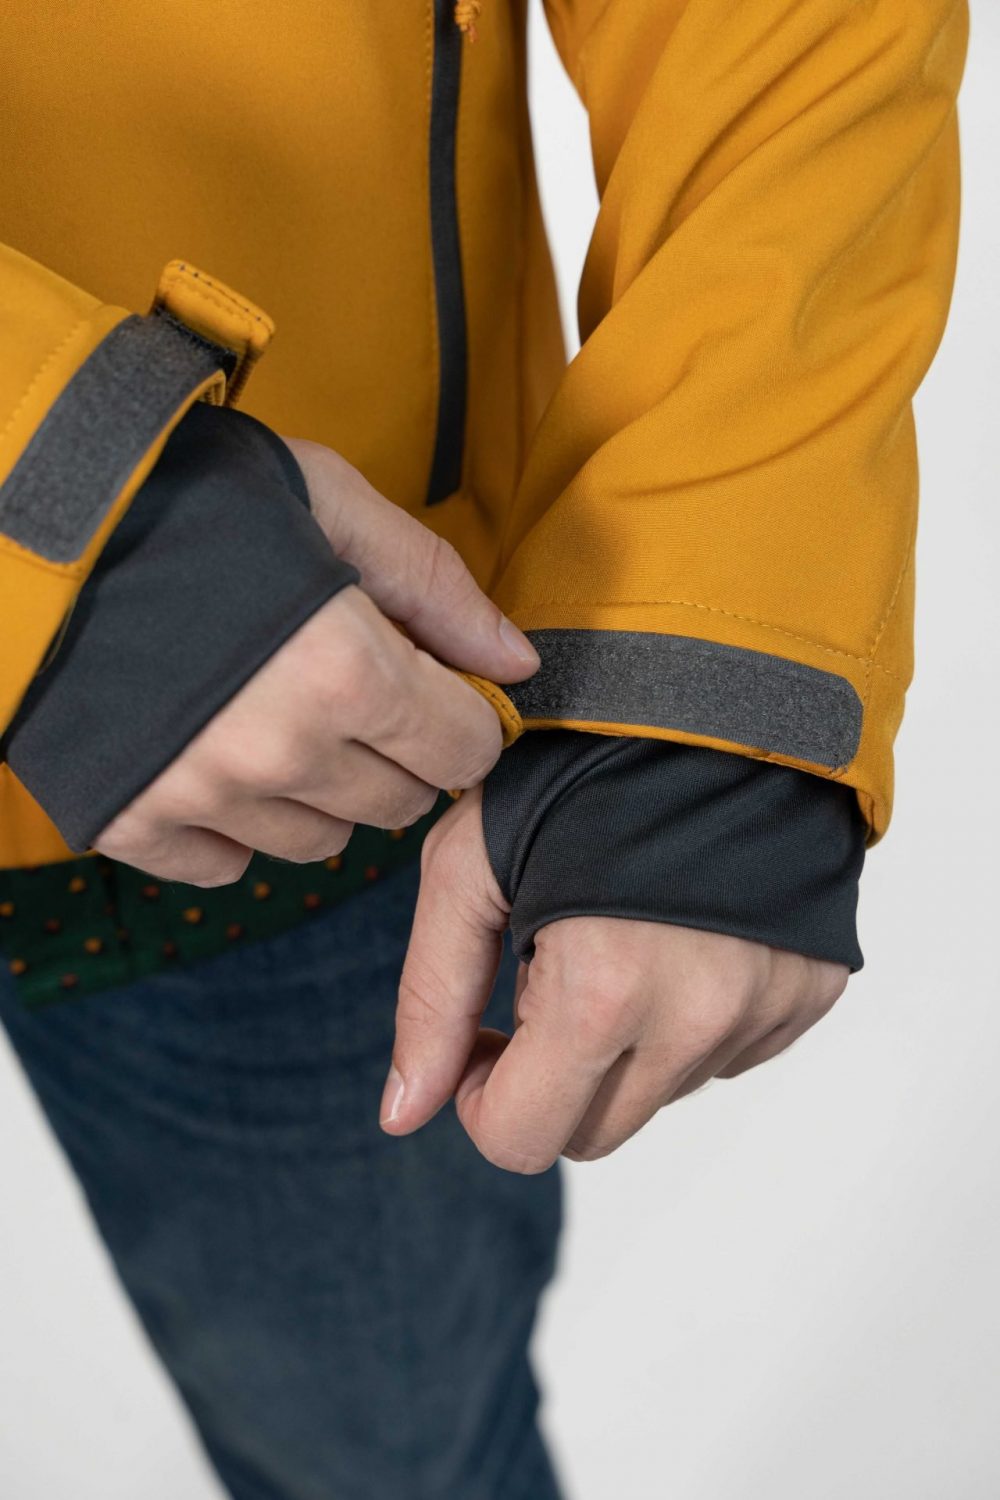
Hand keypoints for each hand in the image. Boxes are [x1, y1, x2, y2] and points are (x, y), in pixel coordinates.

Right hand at [95, 443, 538, 884]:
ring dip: (320, 792)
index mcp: (346, 669)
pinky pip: (227, 864)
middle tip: (353, 693)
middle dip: (396, 752)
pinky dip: (235, 825)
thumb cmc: (190, 494)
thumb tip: (518, 663)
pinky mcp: (135, 821)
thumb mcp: (330, 500)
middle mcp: (282, 750)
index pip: (465, 751)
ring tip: (279, 716)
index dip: (460, 718)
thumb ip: (434, 587)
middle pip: (400, 803)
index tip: (435, 691)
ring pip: (321, 843)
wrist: (27, 519)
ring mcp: (204, 794)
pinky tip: (218, 757)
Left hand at [381, 787, 849, 1172]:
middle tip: (539, 982)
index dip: (482, 1097)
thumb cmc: (575, 767)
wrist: (716, 692)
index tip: (484, 1034)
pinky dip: (689, 1017)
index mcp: (601, 995)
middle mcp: (695, 1022)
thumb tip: (401, 1116)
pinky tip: (674, 932)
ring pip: (662, 1093)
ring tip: (614, 936)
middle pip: (593, 1133)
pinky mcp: (810, 993)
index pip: (523, 1140)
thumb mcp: (468, 866)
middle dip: (549, 1079)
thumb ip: (429, 998)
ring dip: (623, 1045)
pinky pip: (728, 1052)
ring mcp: (764, 1012)